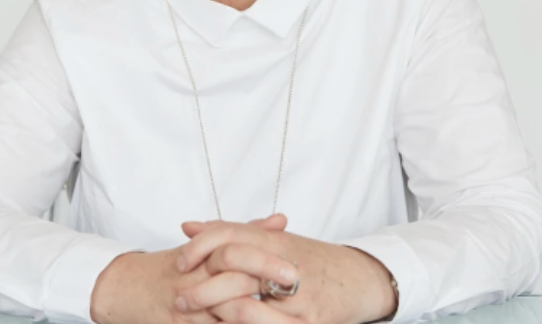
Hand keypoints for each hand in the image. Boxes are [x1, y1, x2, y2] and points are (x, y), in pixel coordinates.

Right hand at [90, 215, 299, 323]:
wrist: (127, 287)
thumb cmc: (172, 266)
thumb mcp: (205, 246)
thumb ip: (245, 232)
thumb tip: (281, 220)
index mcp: (205, 254)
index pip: (239, 252)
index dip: (268, 259)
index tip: (296, 265)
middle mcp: (197, 277)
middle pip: (235, 278)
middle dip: (265, 282)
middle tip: (295, 286)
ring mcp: (189, 304)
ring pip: (225, 310)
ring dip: (252, 314)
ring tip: (280, 316)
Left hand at [175, 218, 397, 323]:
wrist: (362, 279)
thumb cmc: (314, 261)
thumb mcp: (277, 241)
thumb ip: (235, 234)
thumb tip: (188, 226)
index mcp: (276, 240)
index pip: (230, 234)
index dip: (199, 248)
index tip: (179, 263)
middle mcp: (285, 263)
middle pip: (233, 269)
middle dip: (201, 288)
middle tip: (179, 299)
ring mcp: (298, 297)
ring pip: (246, 309)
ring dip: (216, 316)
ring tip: (197, 321)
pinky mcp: (310, 323)